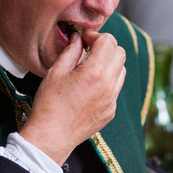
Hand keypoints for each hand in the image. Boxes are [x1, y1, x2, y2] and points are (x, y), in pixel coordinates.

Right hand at [20, 30, 125, 165]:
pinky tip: (91, 84)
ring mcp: (112, 100)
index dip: (95, 36)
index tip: (84, 39)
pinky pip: (117, 87)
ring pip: (122, 69)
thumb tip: (78, 38)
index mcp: (95, 73)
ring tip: (91, 66)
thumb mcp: (56, 71)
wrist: (51, 136)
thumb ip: (71, 51)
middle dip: (105, 46)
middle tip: (88, 49)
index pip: (108, 41)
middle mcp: (109, 86)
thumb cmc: (50, 104)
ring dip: (109, 62)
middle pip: (120, 52)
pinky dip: (108, 79)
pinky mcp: (111, 110)